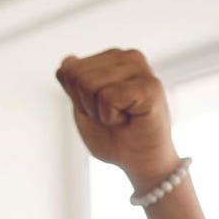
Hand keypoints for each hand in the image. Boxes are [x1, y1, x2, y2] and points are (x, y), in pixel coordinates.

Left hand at [56, 49, 180, 190]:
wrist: (139, 161)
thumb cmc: (114, 137)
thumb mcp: (83, 108)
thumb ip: (74, 84)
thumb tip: (67, 60)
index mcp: (112, 59)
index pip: (68, 70)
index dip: (76, 99)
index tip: (98, 110)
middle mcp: (128, 58)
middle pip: (76, 75)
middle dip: (85, 104)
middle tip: (111, 116)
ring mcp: (141, 69)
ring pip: (89, 84)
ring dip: (99, 112)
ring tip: (121, 118)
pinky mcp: (150, 86)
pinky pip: (108, 98)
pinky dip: (111, 117)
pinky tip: (130, 120)